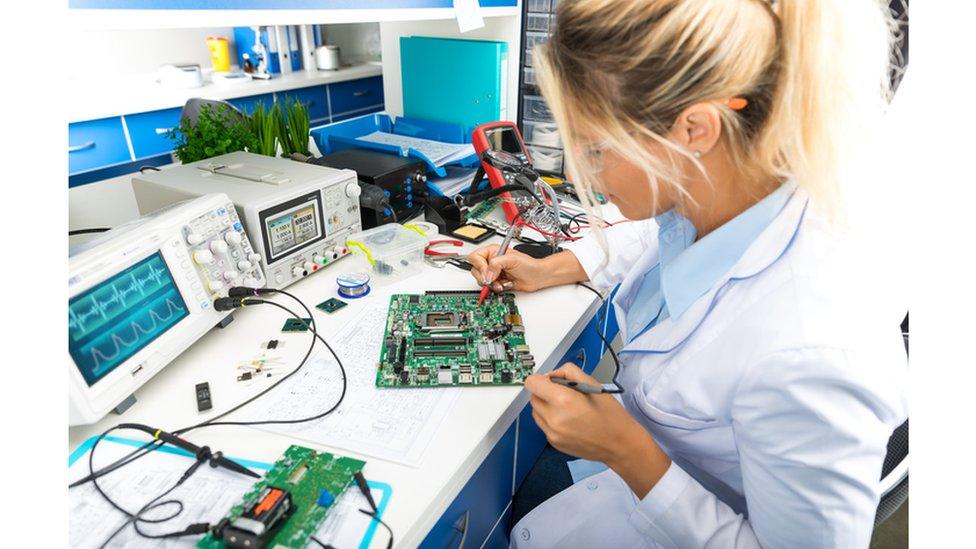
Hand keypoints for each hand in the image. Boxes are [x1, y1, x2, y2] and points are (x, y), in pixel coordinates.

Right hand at [467, 244, 546, 291]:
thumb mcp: (512, 259)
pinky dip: (496, 288)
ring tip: (501, 283)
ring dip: (491, 284)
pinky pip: (489, 288)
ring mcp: (494, 273)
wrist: (537, 277)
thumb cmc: (529, 265)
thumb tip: (487, 274)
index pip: (475, 257)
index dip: (480, 266)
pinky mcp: (497, 282)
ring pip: (481, 281)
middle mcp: (491, 262)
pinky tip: (504, 285)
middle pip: (475, 270)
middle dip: (484, 277)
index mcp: (492, 252)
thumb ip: (496, 264)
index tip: (488, 272)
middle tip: (493, 279)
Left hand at [525, 363, 670, 496]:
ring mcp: (552, 433)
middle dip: (544, 392)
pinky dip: (551, 420)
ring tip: (567, 408)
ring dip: (546, 407)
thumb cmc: (610, 414)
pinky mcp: (554, 443)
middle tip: (563, 394)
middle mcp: (553, 418)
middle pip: (533, 397)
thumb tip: (551, 375)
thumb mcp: (592, 382)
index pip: (532, 383)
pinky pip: (544, 425)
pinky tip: (569, 421)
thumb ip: (568, 372)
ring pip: (536, 412)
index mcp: (563, 400)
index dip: (541, 379)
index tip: (551, 381)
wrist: (619, 443)